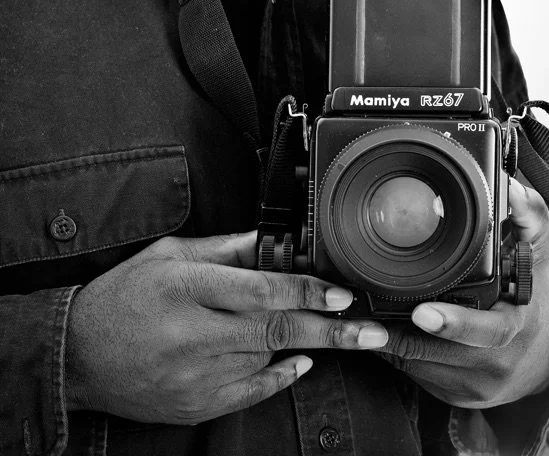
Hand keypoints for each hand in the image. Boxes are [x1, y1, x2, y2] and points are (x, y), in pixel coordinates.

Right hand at [65, 231, 388, 423]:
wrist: (79, 356)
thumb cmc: (125, 296)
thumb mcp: (169, 255)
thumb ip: (226, 248)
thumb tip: (274, 238)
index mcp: (186, 288)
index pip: (259, 290)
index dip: (306, 292)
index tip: (341, 294)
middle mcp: (192, 334)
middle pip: (275, 330)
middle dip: (332, 331)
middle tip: (373, 333)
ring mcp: (194, 377)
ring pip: (266, 357)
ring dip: (294, 341)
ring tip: (300, 327)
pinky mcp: (196, 406)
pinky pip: (253, 392)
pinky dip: (281, 374)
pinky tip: (300, 360)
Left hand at [378, 180, 548, 407]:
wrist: (545, 358)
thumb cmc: (534, 296)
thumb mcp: (541, 252)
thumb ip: (529, 214)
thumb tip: (510, 187)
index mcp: (516, 327)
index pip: (486, 332)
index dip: (452, 322)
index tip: (421, 311)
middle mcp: (496, 362)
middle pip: (439, 352)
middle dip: (401, 333)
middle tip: (368, 317)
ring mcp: (473, 385)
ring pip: (420, 366)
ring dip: (390, 342)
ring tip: (362, 318)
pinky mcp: (454, 397)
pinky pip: (415, 376)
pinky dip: (395, 353)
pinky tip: (379, 331)